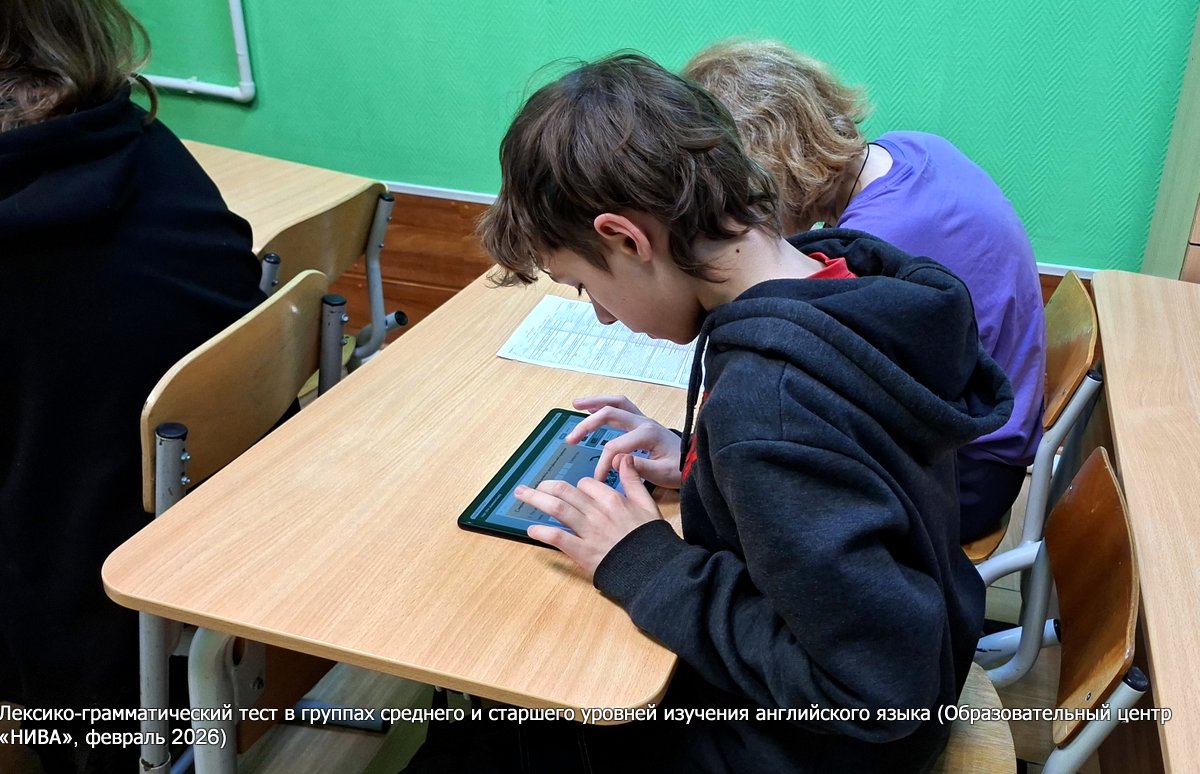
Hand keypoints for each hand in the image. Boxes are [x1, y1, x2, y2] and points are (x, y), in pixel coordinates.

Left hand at [516, 454, 662, 578]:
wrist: (653, 568)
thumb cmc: (651, 538)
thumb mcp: (648, 504)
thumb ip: (633, 480)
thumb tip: (624, 458)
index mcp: (613, 499)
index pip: (585, 484)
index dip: (575, 487)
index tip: (570, 493)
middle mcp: (597, 512)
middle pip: (565, 492)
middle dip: (545, 486)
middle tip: (530, 487)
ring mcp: (589, 531)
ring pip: (558, 509)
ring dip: (536, 500)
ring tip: (521, 495)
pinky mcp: (583, 552)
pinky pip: (558, 537)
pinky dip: (542, 532)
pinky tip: (531, 530)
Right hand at [567, 395, 681, 489]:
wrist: (696, 462)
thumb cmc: (681, 468)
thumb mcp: (664, 474)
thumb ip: (640, 469)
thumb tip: (616, 462)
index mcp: (648, 434)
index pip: (615, 447)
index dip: (603, 463)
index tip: (597, 479)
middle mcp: (644, 422)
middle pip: (610, 414)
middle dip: (588, 425)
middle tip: (571, 438)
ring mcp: (643, 419)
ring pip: (615, 403)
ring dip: (595, 402)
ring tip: (576, 404)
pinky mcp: (642, 422)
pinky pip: (621, 407)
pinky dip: (604, 404)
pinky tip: (592, 407)